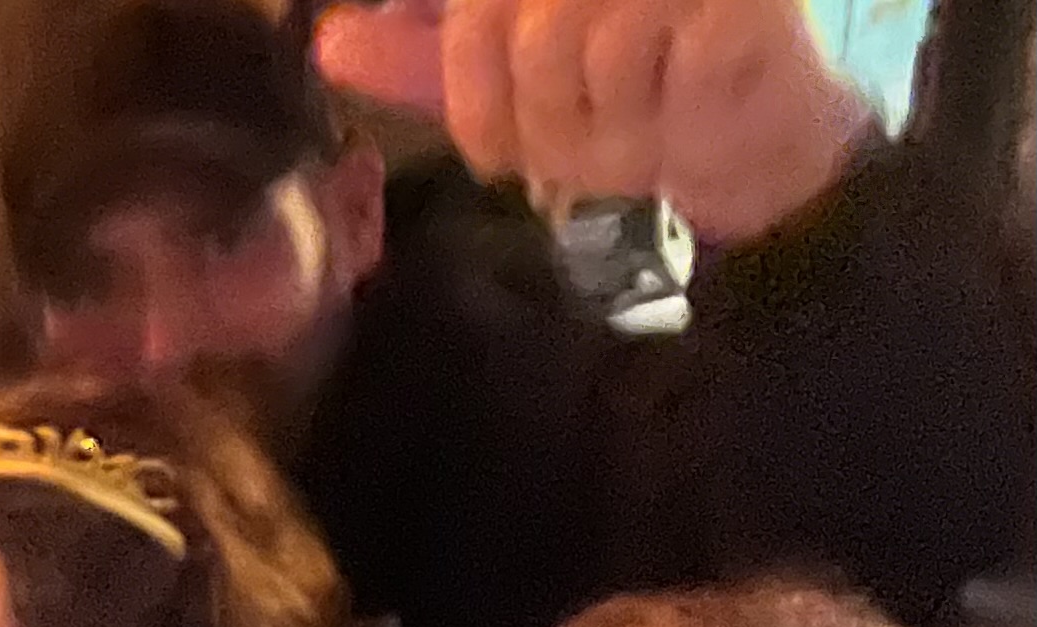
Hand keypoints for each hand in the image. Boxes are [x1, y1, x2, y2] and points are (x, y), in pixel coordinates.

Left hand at [317, 0, 864, 241]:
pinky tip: (674, 124)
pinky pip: (636, 65)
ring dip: (578, 127)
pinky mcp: (739, 3)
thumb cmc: (627, 97)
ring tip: (622, 138)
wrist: (751, 140)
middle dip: (509, 111)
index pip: (469, 14)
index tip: (484, 139)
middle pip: (494, 18)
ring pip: (560, 47)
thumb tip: (333, 40)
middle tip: (554, 155)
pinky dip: (644, 121)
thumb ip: (423, 56)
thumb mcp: (513, 82)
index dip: (460, 71)